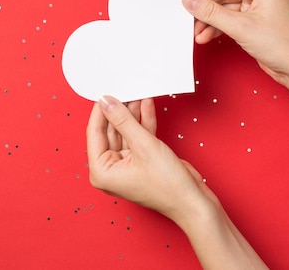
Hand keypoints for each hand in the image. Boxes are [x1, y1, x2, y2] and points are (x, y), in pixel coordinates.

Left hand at [86, 95, 268, 268]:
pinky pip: (138, 136)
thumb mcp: (143, 145)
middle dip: (120, 109)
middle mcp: (110, 168)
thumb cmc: (167, 185)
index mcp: (101, 171)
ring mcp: (126, 164)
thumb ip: (123, 120)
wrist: (194, 201)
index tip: (105, 92)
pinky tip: (146, 104)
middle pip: (111, 130)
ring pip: (126, 131)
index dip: (101, 110)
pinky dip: (143, 121)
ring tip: (137, 91)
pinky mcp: (141, 159)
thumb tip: (106, 102)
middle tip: (124, 88)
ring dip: (133, 112)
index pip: (94, 132)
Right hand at [182, 0, 288, 95]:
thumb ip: (211, 12)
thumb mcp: (240, 27)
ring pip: (224, 7)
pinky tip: (206, 36)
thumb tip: (189, 0)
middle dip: (204, 8)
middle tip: (186, 17)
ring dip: (209, 20)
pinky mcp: (254, 19)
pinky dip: (217, 27)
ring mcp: (258, 4)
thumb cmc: (284, 45)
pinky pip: (229, 18)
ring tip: (195, 32)